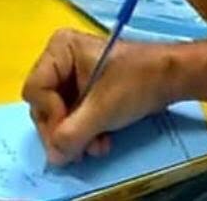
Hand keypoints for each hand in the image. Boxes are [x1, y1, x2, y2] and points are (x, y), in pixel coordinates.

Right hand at [21, 30, 177, 166]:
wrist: (170, 78)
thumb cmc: (136, 81)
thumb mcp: (102, 109)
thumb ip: (72, 134)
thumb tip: (53, 157)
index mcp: (60, 48)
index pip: (36, 90)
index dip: (50, 116)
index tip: (71, 132)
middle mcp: (61, 59)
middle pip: (43, 106)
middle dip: (64, 130)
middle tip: (82, 149)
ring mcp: (72, 76)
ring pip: (58, 117)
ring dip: (76, 136)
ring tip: (97, 146)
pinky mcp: (84, 91)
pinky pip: (71, 118)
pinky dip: (84, 133)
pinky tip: (101, 141)